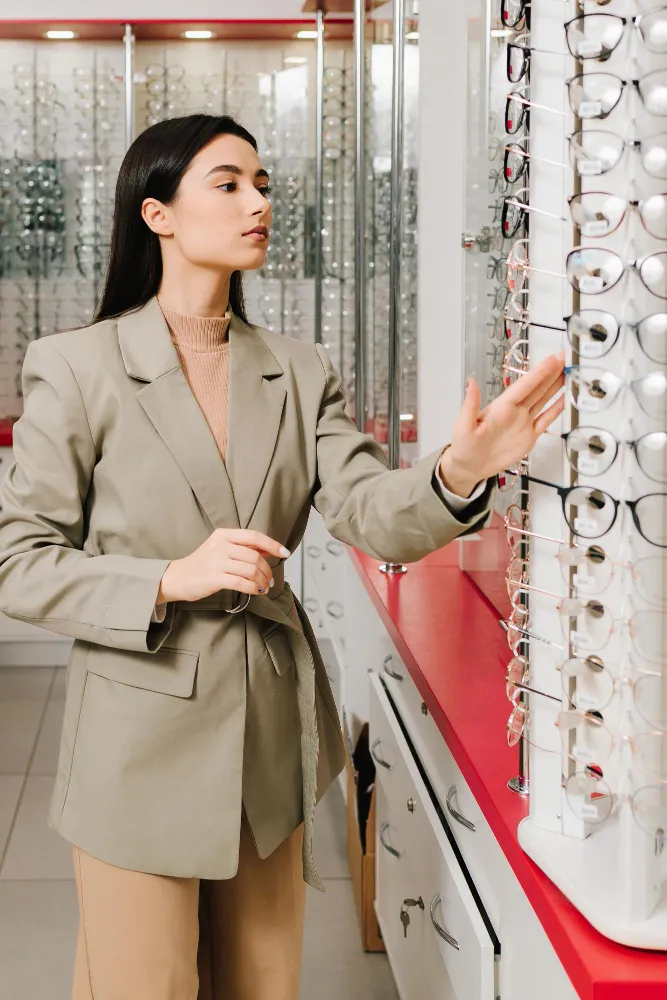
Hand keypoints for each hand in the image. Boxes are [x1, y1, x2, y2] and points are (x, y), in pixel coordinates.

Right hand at [156, 529, 290, 603]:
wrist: (178, 577)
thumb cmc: (203, 564)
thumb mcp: (221, 549)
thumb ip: (243, 548)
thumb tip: (268, 550)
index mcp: (223, 534)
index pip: (254, 536)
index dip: (272, 544)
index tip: (285, 553)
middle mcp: (220, 545)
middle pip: (255, 556)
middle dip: (267, 570)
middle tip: (270, 580)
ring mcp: (216, 561)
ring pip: (251, 570)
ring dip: (262, 581)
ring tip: (264, 587)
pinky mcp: (214, 578)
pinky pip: (242, 583)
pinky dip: (254, 588)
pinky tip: (256, 591)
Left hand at [438, 351, 564, 496]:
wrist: (469, 466)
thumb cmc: (463, 446)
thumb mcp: (464, 426)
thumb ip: (470, 405)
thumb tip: (470, 382)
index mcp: (501, 406)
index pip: (524, 386)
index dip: (539, 373)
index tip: (552, 359)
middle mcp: (515, 411)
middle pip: (537, 388)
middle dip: (552, 373)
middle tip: (566, 357)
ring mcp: (523, 423)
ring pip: (543, 400)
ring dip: (556, 386)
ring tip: (568, 372)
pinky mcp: (529, 436)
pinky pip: (545, 420)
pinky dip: (555, 410)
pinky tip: (564, 399)